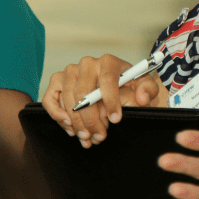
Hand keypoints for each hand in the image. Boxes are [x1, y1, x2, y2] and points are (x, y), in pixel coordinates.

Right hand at [42, 54, 167, 147]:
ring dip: (76, 122)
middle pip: (84, 93)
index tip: (115, 120)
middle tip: (99, 136)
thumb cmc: (129, 86)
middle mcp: (88, 63)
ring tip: (86, 137)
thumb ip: (148, 90)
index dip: (111, 101)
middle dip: (92, 119)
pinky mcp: (58, 81)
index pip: (107, 80)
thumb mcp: (144, 87)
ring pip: (68, 98)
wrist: (115, 87)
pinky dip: (56, 113)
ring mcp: (71, 71)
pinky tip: (68, 126)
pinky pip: (51, 97)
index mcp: (109, 62)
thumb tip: (141, 97)